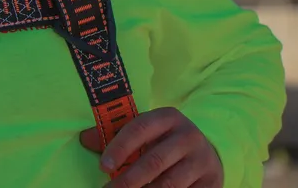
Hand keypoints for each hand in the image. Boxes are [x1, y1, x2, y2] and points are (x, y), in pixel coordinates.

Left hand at [79, 107, 221, 186]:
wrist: (207, 152)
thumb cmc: (164, 141)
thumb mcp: (145, 132)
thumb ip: (116, 134)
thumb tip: (85, 139)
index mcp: (168, 117)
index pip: (139, 129)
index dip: (119, 148)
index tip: (103, 167)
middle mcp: (188, 136)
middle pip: (154, 161)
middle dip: (128, 180)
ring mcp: (202, 160)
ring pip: (170, 184)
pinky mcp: (211, 182)